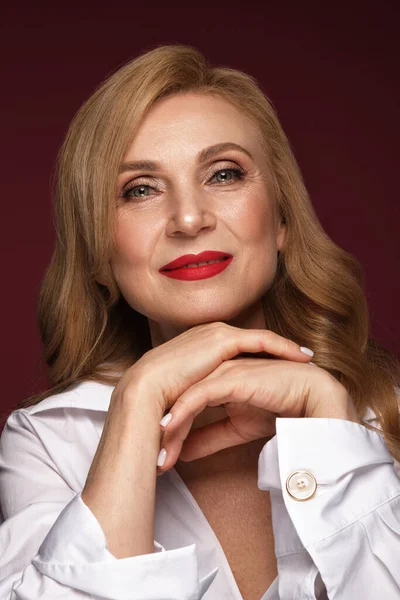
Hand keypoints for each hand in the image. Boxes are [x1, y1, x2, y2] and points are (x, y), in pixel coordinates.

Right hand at [112, 322, 314, 421]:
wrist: (142, 394)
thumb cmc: (154, 405)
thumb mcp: (180, 404)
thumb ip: (192, 413)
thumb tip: (188, 445)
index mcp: (196, 350)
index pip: (233, 352)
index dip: (255, 359)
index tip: (275, 369)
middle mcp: (206, 336)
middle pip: (249, 342)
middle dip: (275, 349)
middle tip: (300, 358)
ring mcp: (213, 334)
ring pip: (259, 339)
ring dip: (283, 347)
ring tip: (306, 357)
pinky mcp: (221, 340)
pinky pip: (261, 341)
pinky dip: (281, 346)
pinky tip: (299, 356)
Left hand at [157, 356, 358, 471]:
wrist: (312, 401)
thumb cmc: (278, 409)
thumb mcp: (236, 429)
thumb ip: (209, 437)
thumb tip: (183, 452)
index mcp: (213, 378)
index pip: (181, 401)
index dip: (169, 428)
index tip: (159, 456)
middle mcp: (214, 371)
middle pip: (178, 398)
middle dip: (164, 431)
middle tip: (156, 461)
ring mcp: (223, 371)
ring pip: (185, 397)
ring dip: (170, 427)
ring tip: (161, 455)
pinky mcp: (233, 377)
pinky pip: (200, 394)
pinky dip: (182, 412)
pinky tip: (170, 430)